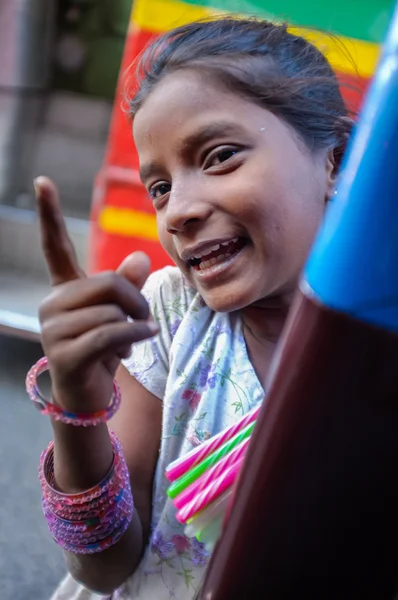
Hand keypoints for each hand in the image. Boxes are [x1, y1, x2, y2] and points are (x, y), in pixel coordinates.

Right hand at [36, 177, 157, 412]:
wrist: (89, 396)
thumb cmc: (104, 350)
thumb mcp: (118, 314)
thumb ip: (127, 285)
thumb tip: (141, 257)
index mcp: (64, 290)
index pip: (55, 247)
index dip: (50, 214)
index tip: (42, 181)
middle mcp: (52, 305)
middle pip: (107, 283)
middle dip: (136, 301)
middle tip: (144, 319)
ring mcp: (54, 330)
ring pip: (112, 311)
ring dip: (136, 326)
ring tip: (132, 340)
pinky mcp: (65, 354)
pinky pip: (111, 333)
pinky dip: (136, 335)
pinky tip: (145, 337)